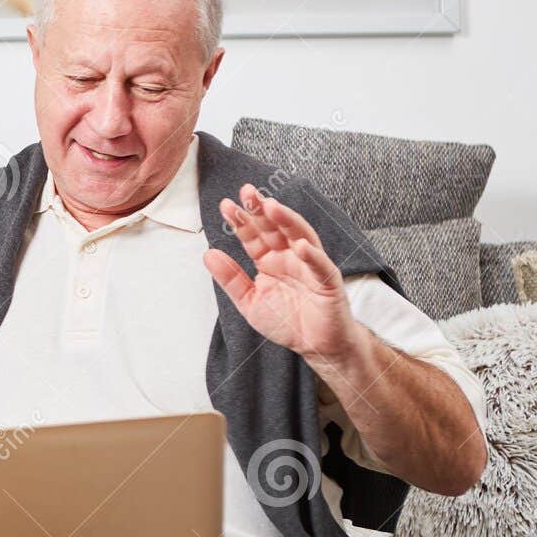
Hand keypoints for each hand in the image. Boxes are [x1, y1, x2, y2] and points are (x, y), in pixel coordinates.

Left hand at [203, 184, 364, 364]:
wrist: (315, 345)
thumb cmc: (287, 322)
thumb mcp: (249, 302)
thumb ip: (230, 278)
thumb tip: (208, 254)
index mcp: (269, 260)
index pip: (253, 236)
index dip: (240, 221)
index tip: (225, 205)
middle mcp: (289, 257)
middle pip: (275, 228)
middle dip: (261, 209)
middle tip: (247, 192)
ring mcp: (310, 265)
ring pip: (300, 236)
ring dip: (287, 221)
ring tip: (272, 207)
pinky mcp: (328, 281)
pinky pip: (320, 265)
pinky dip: (312, 255)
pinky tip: (301, 245)